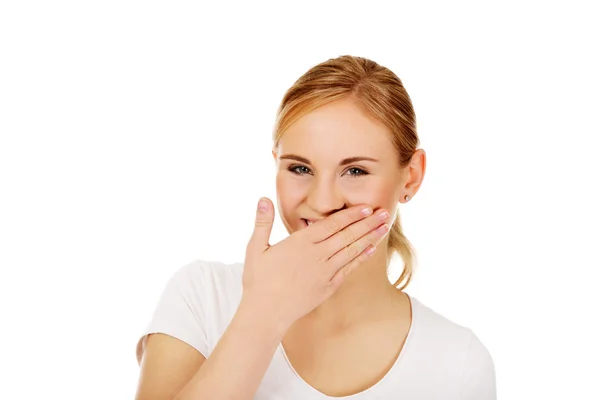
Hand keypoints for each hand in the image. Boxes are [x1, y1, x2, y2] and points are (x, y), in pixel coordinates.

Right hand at [241, 197, 390, 329]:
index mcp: (301, 242)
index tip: (366, 207)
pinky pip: (349, 269)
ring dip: (369, 238)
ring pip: (352, 250)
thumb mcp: (256, 248)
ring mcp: (325, 272)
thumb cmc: (258, 280)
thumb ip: (263, 222)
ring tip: (384, 227)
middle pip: (347, 235)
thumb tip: (263, 198)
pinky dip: (361, 257)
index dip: (351, 215)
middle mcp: (317, 255)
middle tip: (385, 212)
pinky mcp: (328, 286)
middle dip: (368, 223)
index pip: (331, 224)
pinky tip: (371, 249)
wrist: (266, 313)